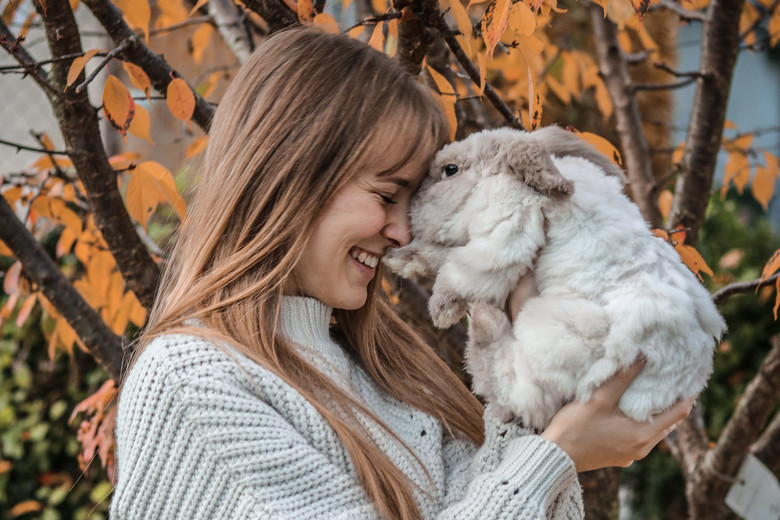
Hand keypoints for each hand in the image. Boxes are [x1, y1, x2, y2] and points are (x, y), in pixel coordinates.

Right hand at [540, 358, 693, 471]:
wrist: (555, 456)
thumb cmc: (576, 428)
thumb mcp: (599, 399)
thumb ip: (622, 377)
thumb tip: (643, 356)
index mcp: (643, 436)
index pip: (678, 414)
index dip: (687, 395)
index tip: (690, 378)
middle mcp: (641, 449)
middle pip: (668, 423)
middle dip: (671, 402)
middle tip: (672, 381)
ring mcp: (629, 455)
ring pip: (653, 431)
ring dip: (656, 413)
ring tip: (654, 393)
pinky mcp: (617, 456)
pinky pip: (639, 437)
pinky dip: (642, 422)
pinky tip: (631, 412)